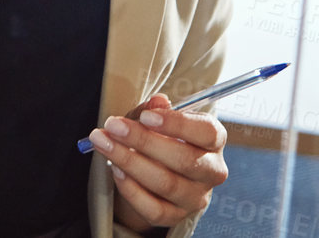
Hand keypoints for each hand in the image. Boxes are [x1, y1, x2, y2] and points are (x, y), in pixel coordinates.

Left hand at [87, 94, 228, 232]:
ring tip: (104, 143)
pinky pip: (154, 209)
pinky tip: (115, 170)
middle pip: (184, 159)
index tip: (146, 116)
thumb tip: (158, 100)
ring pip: (166, 183)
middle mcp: (211, 171)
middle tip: (113, 125)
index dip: (178, 124)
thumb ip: (155, 110)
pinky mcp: (176, 217)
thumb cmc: (159, 138)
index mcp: (214, 141)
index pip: (207, 133)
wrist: (154, 174)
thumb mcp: (155, 119)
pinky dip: (131, 189)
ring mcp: (195, 198)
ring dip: (130, 161)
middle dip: (143, 140)